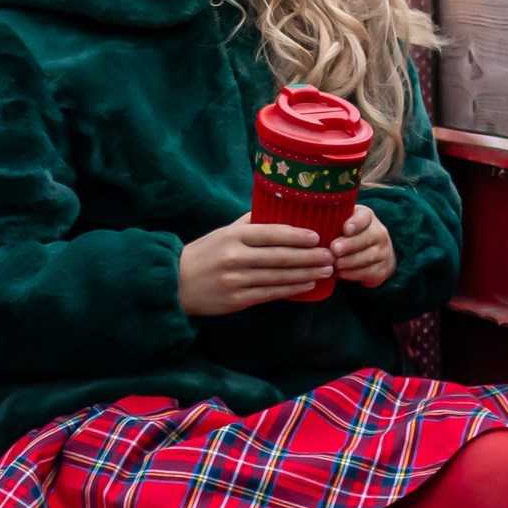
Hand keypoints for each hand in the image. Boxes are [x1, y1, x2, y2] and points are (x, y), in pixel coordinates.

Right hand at [178, 214, 334, 315]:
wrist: (177, 283)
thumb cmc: (205, 254)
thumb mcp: (223, 232)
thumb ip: (249, 222)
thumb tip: (278, 207)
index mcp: (234, 236)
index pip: (271, 233)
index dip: (297, 235)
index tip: (318, 236)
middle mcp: (235, 257)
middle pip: (280, 256)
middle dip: (309, 257)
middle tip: (330, 255)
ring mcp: (236, 280)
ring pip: (278, 277)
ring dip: (306, 274)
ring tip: (325, 270)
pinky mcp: (237, 300)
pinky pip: (270, 293)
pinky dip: (291, 289)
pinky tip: (307, 284)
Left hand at [329, 202, 396, 288]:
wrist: (375, 255)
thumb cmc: (350, 236)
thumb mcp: (342, 224)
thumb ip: (331, 222)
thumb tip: (309, 222)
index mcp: (367, 217)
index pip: (365, 216)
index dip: (356, 222)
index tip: (345, 229)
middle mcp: (379, 232)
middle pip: (367, 237)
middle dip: (349, 244)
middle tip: (334, 249)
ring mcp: (383, 251)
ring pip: (368, 256)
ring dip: (350, 261)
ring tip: (335, 264)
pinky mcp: (382, 269)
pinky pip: (369, 272)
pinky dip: (353, 274)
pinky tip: (341, 274)